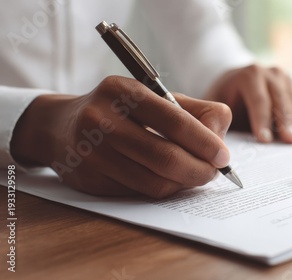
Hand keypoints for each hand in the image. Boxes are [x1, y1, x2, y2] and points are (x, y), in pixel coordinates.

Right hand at [10, 76, 231, 197]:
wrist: (61, 126)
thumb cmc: (121, 110)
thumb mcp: (155, 98)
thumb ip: (195, 111)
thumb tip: (221, 135)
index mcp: (124, 91)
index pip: (175, 120)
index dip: (205, 142)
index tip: (223, 157)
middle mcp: (102, 119)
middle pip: (166, 157)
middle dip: (199, 170)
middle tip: (213, 173)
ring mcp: (91, 152)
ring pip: (153, 182)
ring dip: (183, 184)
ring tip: (193, 175)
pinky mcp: (88, 178)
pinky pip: (138, 193)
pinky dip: (161, 190)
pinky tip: (167, 180)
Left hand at [205, 64, 291, 142]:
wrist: (234, 81)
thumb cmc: (224, 98)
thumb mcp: (215, 105)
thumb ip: (217, 120)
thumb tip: (219, 142)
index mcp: (249, 75)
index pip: (258, 100)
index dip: (262, 120)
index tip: (264, 140)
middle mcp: (270, 74)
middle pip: (281, 100)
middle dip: (286, 122)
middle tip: (291, 141)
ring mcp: (285, 80)